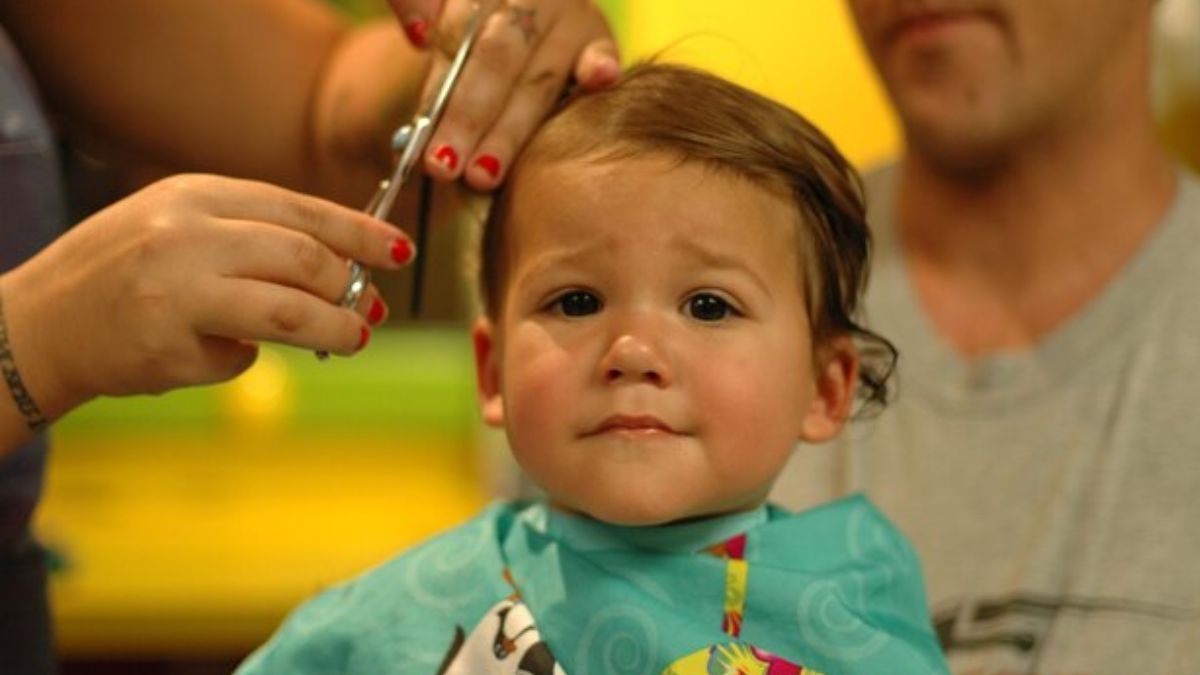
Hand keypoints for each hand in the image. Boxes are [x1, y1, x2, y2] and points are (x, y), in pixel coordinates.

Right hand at [0, 174, 415, 420]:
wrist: (39, 324)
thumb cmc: (125, 273)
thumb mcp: (182, 226)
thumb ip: (253, 235)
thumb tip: (347, 270)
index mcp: (196, 194)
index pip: (300, 208)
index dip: (359, 232)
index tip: (400, 250)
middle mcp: (186, 234)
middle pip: (305, 259)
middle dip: (349, 288)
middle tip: (369, 310)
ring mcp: (175, 290)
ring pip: (290, 312)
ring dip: (336, 330)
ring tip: (353, 339)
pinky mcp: (167, 345)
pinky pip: (242, 356)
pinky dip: (246, 359)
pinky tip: (217, 352)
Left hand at [387, 0, 619, 189]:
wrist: (532, 8)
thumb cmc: (479, 21)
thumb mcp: (443, 3)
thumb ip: (417, 1)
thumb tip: (418, 33)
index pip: (455, 40)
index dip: (438, 94)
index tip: (422, 144)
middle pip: (496, 60)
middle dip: (469, 118)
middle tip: (445, 167)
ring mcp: (568, 17)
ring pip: (539, 78)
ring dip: (511, 128)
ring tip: (485, 173)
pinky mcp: (599, 37)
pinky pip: (602, 51)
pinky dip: (599, 66)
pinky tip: (599, 80)